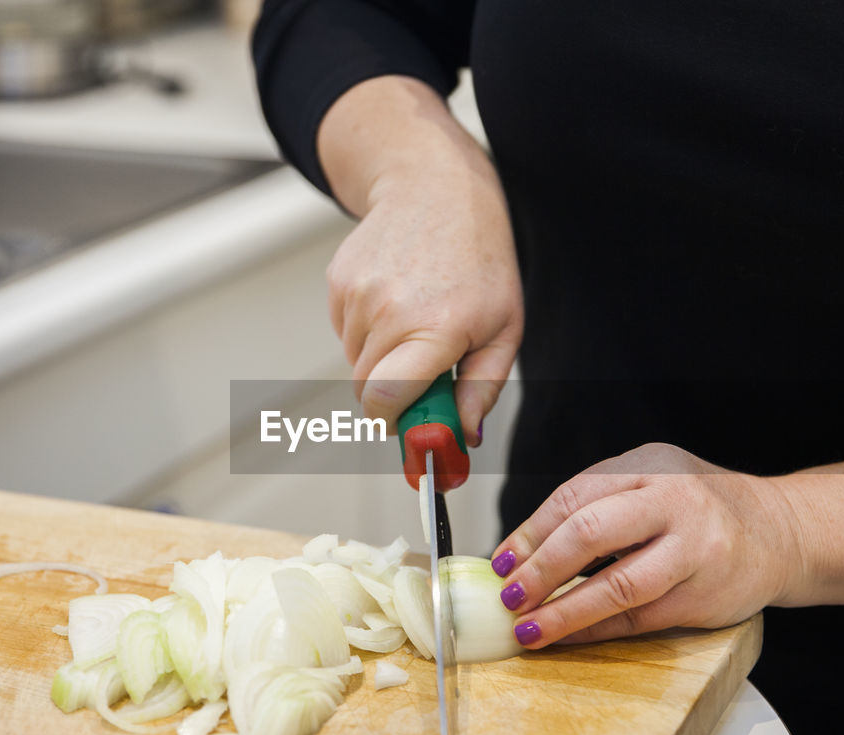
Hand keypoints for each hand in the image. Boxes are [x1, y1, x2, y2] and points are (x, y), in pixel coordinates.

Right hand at [318, 77, 522, 444]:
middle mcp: (390, 312)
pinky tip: (396, 300)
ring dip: (382, 360)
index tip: (411, 426)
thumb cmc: (479, 260)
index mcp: (436, 328)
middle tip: (426, 374)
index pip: (385, 401)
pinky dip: (368, 332)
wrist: (436, 188)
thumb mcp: (505, 326)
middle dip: (393, 396)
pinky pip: (346, 334)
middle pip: (367, 392)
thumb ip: (483, 388)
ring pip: (356, 363)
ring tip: (416, 321)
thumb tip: (463, 436)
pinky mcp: (338, 283)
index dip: (393, 424)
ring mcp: (358, 295)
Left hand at [492, 443, 806, 647]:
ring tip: (529, 628)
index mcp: (651, 466)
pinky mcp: (704, 595)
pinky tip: (568, 637)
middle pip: (591, 532)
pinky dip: (596, 630)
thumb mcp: (653, 482)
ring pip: (617, 585)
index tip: (501, 562)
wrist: (783, 532)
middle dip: (541, 569)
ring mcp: (694, 549)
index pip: (575, 496)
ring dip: (564, 611)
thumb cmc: (702, 510)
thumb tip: (523, 550)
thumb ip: (598, 505)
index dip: (530, 532)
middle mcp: (674, 501)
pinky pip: (638, 618)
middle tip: (510, 595)